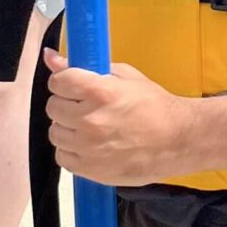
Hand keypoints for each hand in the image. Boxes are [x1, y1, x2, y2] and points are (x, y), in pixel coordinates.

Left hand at [43, 51, 199, 184]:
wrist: (177, 141)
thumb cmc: (154, 105)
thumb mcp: (124, 76)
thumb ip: (85, 66)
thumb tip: (49, 57)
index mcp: (100, 92)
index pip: (58, 81)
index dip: (65, 81)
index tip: (74, 85)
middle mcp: (90, 120)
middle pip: (53, 107)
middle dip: (67, 103)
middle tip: (85, 106)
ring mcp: (88, 148)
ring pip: (55, 133)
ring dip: (68, 128)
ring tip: (89, 127)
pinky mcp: (90, 169)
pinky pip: (62, 156)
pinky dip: (72, 150)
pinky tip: (90, 145)